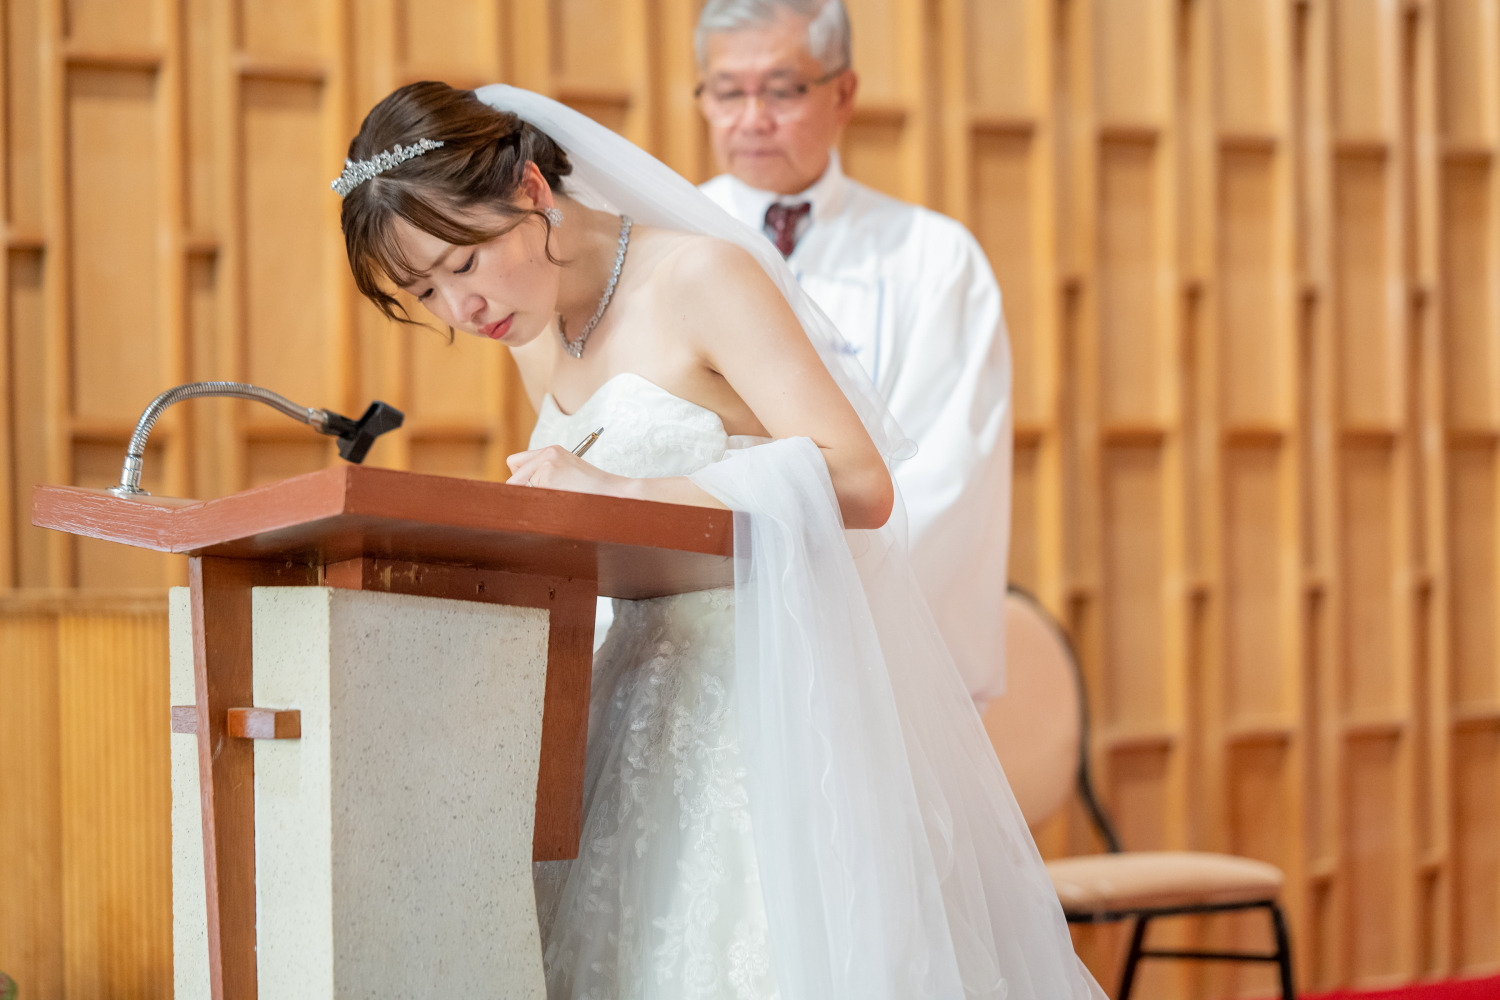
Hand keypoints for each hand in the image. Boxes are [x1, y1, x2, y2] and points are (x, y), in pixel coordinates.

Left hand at [506, 445, 631, 496]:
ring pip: (521, 490)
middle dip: (522, 492)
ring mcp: (547, 463)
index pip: (516, 463)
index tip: (526, 492)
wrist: (614, 492)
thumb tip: (516, 490)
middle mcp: (547, 453)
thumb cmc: (593, 491)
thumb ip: (543, 474)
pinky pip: (531, 498)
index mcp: (552, 451)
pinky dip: (541, 506)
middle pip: (513, 477)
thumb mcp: (567, 474)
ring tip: (559, 501)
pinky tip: (561, 503)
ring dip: (535, 500)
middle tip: (543, 500)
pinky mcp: (548, 475)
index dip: (519, 480)